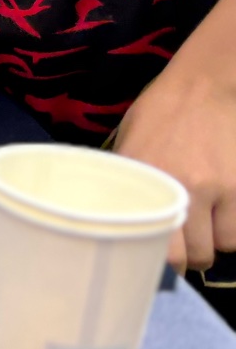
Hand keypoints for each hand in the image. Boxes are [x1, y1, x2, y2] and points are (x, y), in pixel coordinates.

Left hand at [114, 47, 235, 271]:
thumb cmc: (159, 115)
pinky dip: (233, 231)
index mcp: (140, 182)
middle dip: (188, 258)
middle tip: (185, 248)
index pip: (152, 248)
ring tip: (206, 228)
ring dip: (214, 244)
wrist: (202, 86)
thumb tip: (123, 225)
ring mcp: (214, 189)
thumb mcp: (128, 147)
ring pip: (220, 247)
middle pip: (190, 256)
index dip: (158, 263)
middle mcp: (177, 189)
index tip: (157, 263)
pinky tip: (224, 217)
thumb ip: (129, 186)